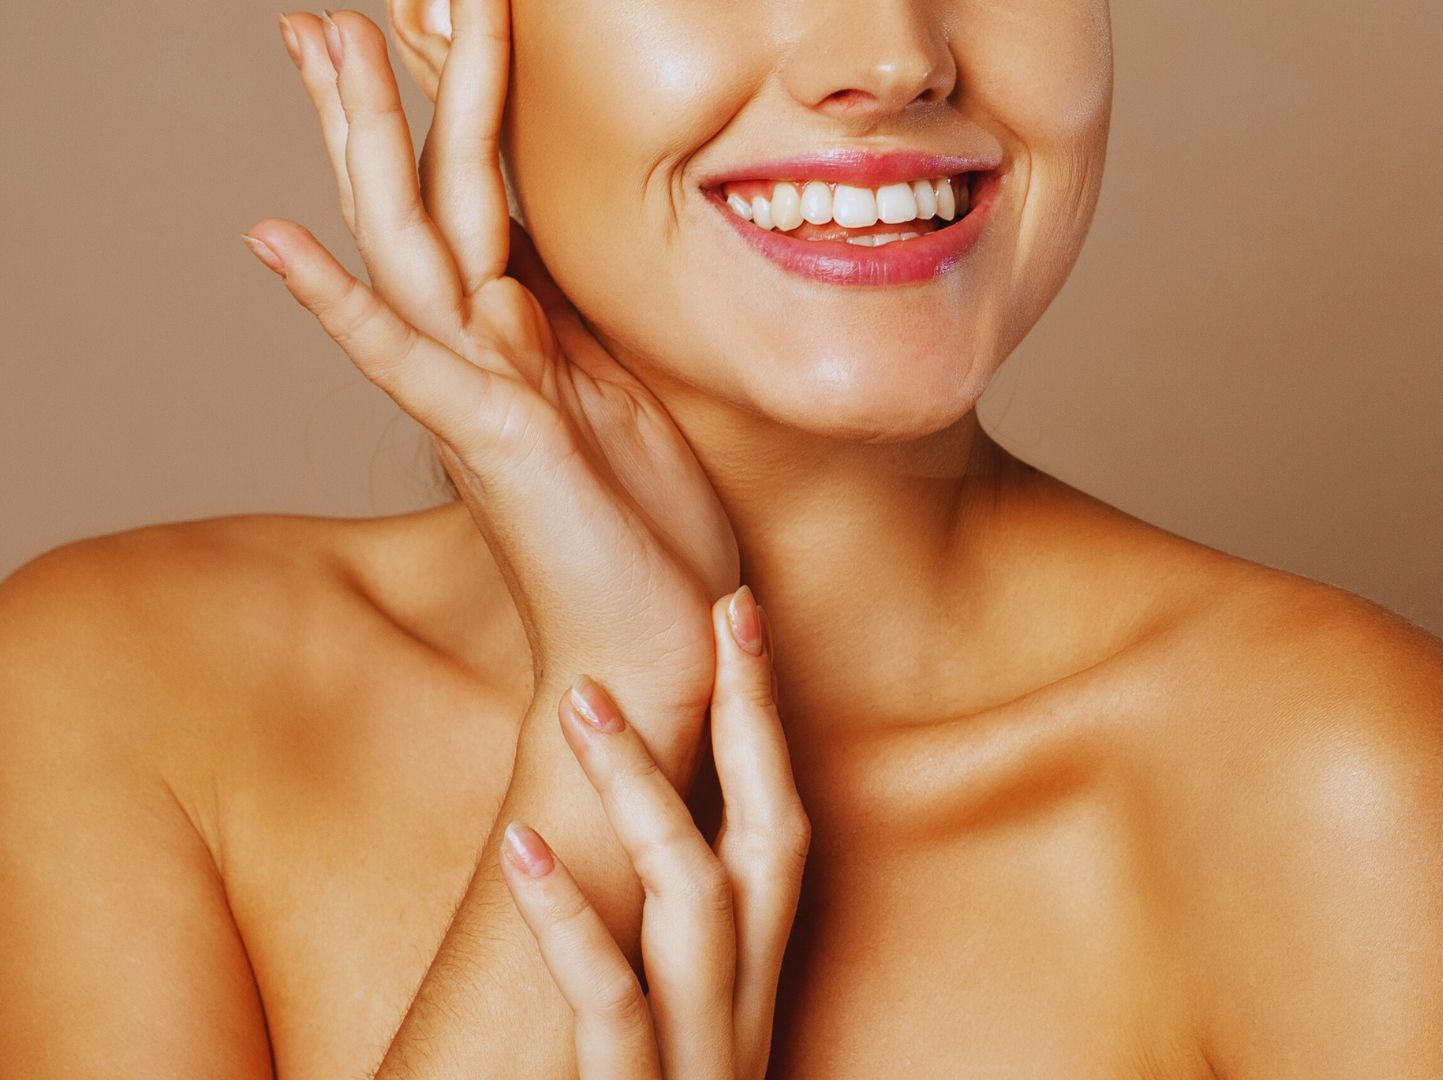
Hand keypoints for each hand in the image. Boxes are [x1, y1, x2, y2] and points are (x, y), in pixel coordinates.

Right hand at [247, 4, 734, 783]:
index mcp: (521, 340)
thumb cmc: (645, 540)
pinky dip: (339, 300)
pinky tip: (274, 238)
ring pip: (408, 243)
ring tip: (320, 48)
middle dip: (381, 99)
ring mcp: (480, 393)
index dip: (449, 110)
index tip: (427, 24)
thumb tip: (534, 275)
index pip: (472, 199)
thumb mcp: (622, 404)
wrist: (650, 651)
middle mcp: (484, 355)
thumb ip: (570, 336)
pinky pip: (407, 356)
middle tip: (322, 11)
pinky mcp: (497, 437)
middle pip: (420, 200)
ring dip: (366, 143)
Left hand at [500, 589, 806, 1077]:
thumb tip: (612, 844)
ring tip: (582, 704)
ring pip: (698, 900)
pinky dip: (570, 921)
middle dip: (751, 719)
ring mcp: (702, 1062)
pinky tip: (520, 849)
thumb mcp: (659, 1037)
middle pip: (775, 840)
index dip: (765, 722)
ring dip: (647, 790)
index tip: (740, 617)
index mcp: (749, 988)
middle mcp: (744, 1015)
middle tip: (717, 606)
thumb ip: (644, 954)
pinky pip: (614, 1003)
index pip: (780, 832)